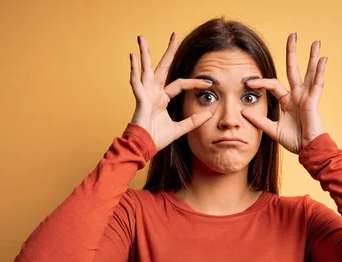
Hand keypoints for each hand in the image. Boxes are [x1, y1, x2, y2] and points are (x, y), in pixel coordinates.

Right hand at [129, 33, 213, 151]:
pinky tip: (133, 56)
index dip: (194, 83)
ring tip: (142, 38)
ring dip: (144, 53)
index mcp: (162, 98)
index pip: (180, 84)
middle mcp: (154, 92)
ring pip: (146, 69)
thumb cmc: (157, 138)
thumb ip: (193, 121)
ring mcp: (145, 94)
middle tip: (174, 35)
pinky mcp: (140, 99)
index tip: (209, 83)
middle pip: (162, 67)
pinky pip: (136, 82)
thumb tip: (209, 114)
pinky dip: (134, 69)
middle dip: (168, 51)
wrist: (144, 146)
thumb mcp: (180, 129)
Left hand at [241, 33, 326, 153]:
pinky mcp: (313, 101)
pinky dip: (320, 71)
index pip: (272, 84)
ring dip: (312, 57)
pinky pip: (317, 84)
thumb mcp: (272, 129)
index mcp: (287, 101)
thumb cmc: (294, 140)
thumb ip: (259, 120)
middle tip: (293, 35)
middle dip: (292, 53)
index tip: (247, 83)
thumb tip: (242, 111)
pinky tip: (323, 59)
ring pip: (309, 72)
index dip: (260, 82)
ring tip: (316, 42)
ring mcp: (306, 96)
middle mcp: (297, 95)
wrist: (308, 150)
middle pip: (293, 69)